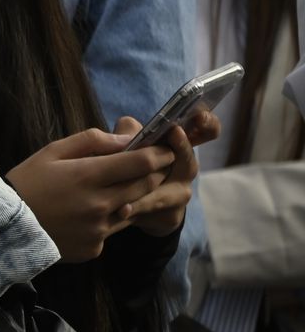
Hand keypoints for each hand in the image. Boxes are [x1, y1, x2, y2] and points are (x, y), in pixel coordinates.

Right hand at [6, 125, 175, 261]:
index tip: (166, 150)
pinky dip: (106, 219)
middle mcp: (99, 204)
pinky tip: (84, 214)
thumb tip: (125, 139)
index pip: (140, 163)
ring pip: (130, 209)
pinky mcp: (94, 248)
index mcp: (88, 176)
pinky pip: (111, 230)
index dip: (159, 154)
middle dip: (152, 174)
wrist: (4, 225)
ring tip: (109, 189)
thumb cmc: (27, 181)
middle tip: (150, 166)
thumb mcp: (52, 151)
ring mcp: (99, 230)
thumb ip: (91, 141)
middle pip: (144, 187)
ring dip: (129, 198)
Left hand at [119, 110, 214, 236]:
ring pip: (169, 190)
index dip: (208, 124)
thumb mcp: (128, 141)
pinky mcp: (171, 215)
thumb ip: (128, 132)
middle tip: (173, 133)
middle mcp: (186, 168)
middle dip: (181, 148)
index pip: (207, 131)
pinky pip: (156, 212)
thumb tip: (130, 132)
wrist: (130, 201)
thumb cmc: (131, 161)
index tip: (200, 115)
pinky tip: (123, 210)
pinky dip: (138, 209)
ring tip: (135, 183)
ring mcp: (181, 193)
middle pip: (189, 161)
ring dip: (149, 188)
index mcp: (180, 145)